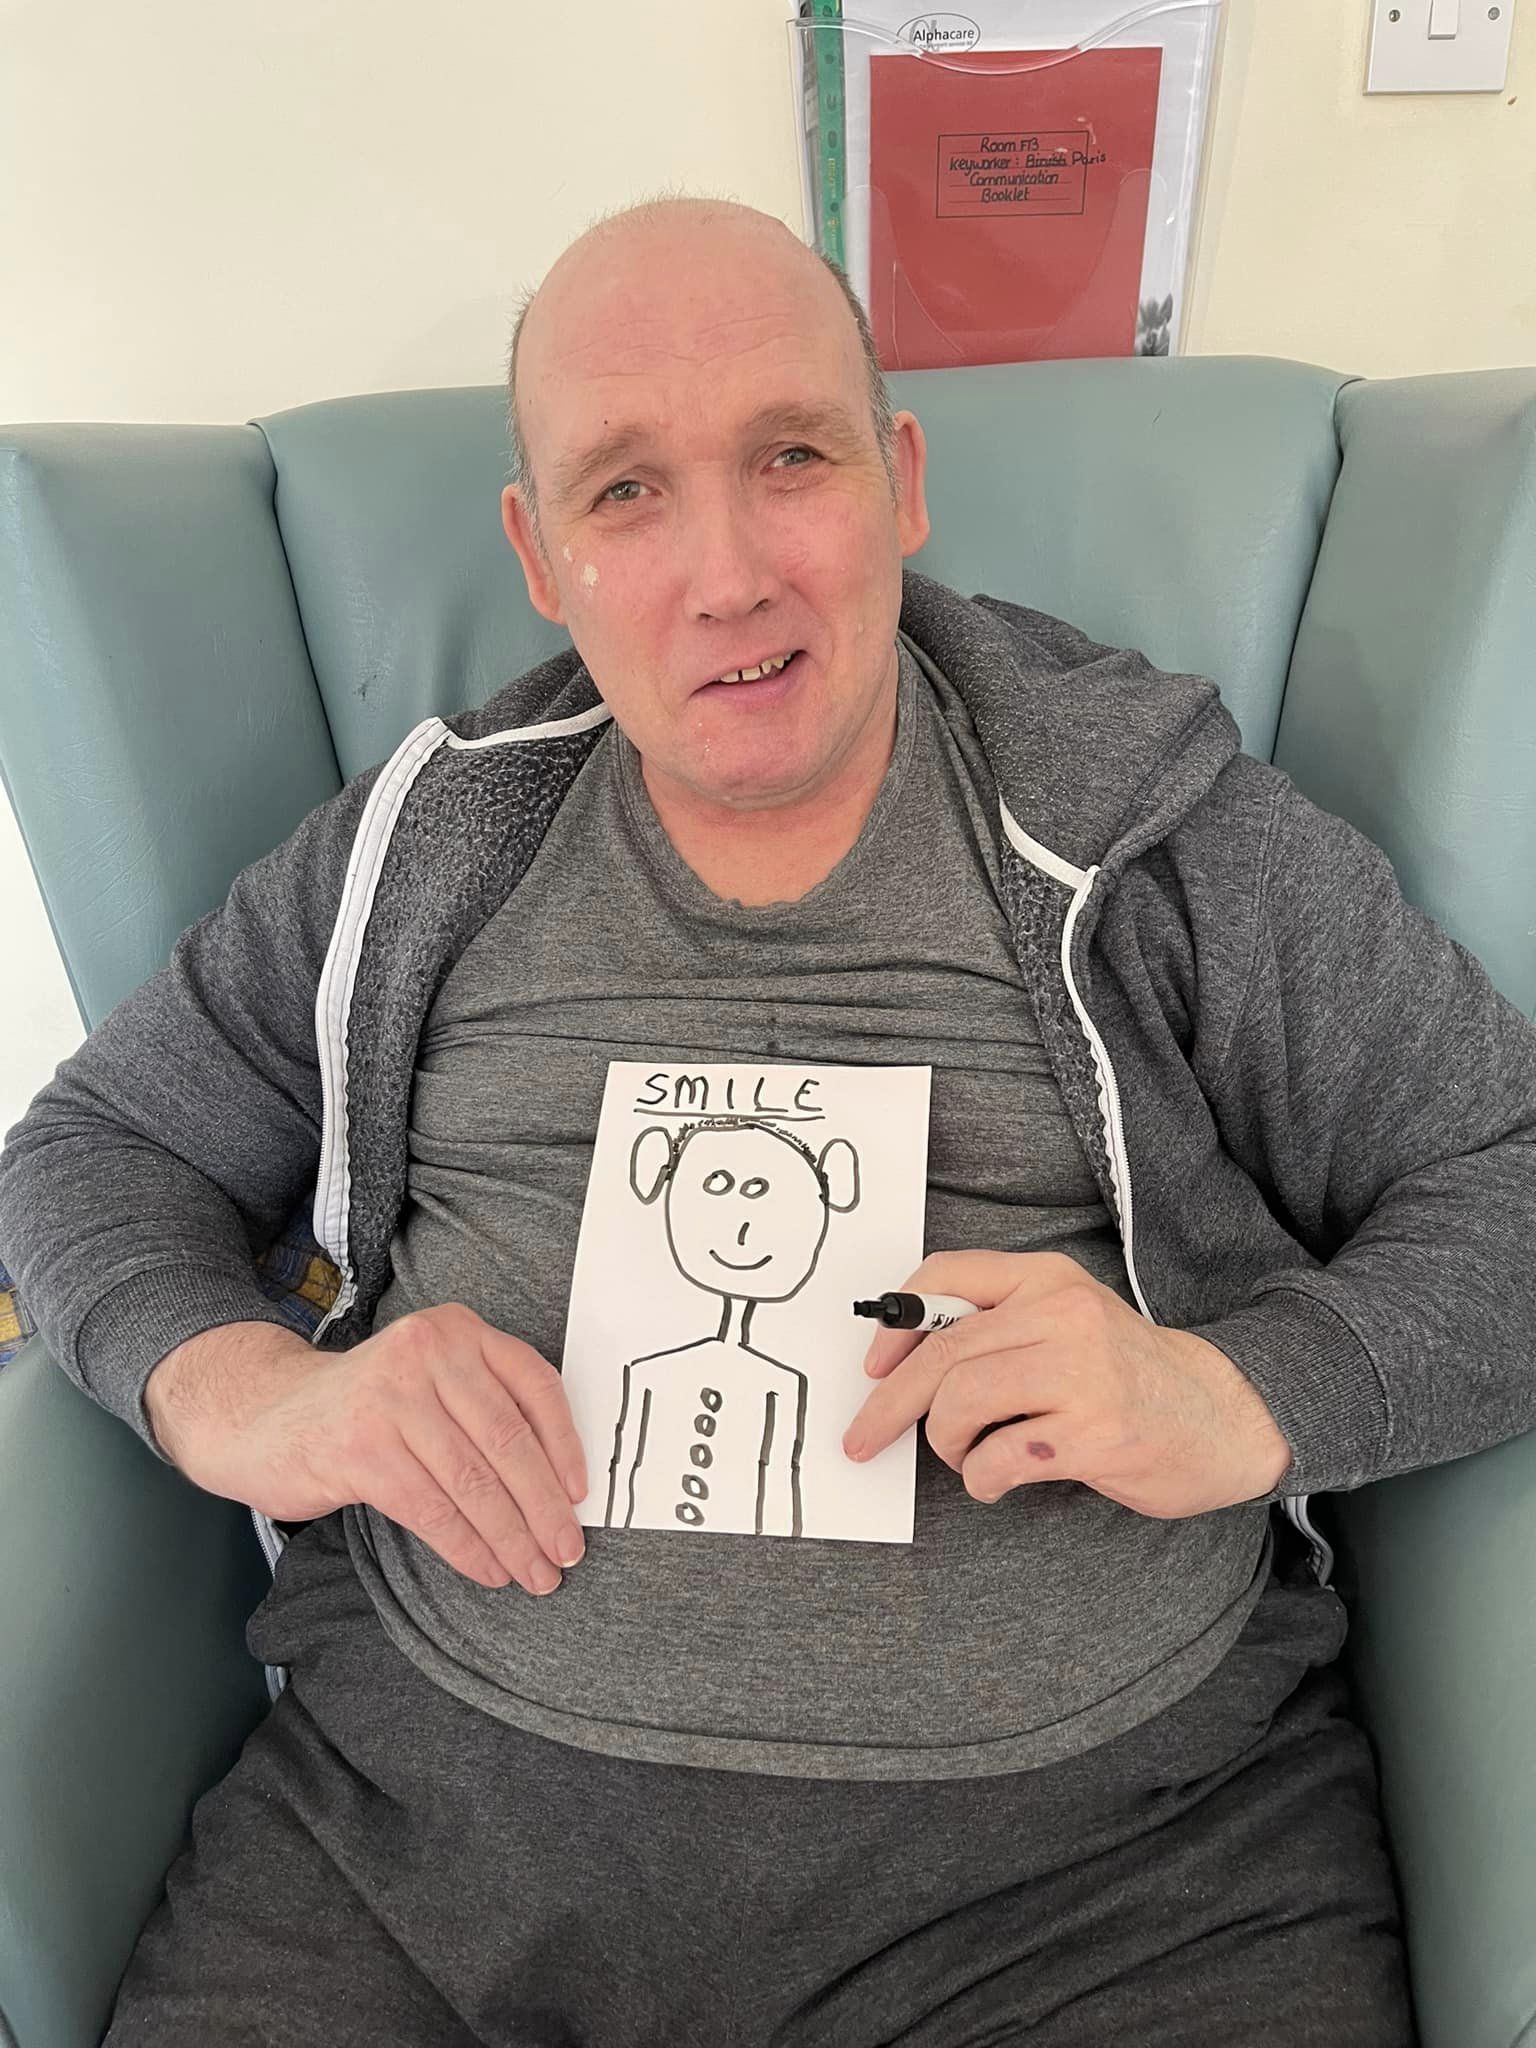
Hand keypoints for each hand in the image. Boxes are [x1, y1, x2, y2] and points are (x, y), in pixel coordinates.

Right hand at [167, 1302, 588, 1593]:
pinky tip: (488, 1570)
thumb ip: (483, 1407)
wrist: (263, 1416)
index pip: (534, 1385)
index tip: (580, 1495)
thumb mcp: (428, 1381)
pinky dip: (468, 1547)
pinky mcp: (361, 1449)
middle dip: (544, 1506)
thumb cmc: (364, 1408)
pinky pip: (434, 1509)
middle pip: (508, 1440)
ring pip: (474, 1481)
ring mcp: (392, 1398)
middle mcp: (428, 1353)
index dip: (565, 1445)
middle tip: (567, 1552)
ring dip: (512, 1538)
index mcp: (456, 1330)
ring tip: (534, 1573)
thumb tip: (558, 1484)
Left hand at [842, 1251, 1291, 1517]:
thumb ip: (998, 1324)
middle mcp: (1062, 1315)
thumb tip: (900, 1359)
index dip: (893, 1324)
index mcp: (1048, 1279)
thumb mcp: (1067, 1321)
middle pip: (940, 1353)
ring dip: (944, 1443)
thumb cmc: (1128, 1375)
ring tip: (967, 1457)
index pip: (945, 1277)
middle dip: (888, 1403)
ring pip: (959, 1403)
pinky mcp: (1093, 1433)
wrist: (1224, 1415)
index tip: (871, 1367)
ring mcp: (1080, 1374)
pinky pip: (996, 1459)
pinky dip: (980, 1479)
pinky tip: (997, 1481)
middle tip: (863, 1438)